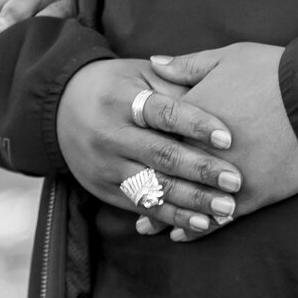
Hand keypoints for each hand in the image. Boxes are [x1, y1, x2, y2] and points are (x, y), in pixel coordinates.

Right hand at [55, 58, 244, 239]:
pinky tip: (200, 223)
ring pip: (152, 187)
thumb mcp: (143, 74)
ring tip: (226, 210)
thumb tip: (222, 93)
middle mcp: (110, 135)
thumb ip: (178, 84)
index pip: (162, 113)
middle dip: (200, 171)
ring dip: (191, 202)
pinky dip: (172, 216)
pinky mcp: (104, 189)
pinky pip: (142, 206)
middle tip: (235, 181)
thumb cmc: (119, 86)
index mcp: (121, 99)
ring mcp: (105, 166)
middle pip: (160, 155)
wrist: (62, 106)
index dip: (195, 125)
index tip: (228, 138)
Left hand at [146, 43, 297, 238]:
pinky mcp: (252, 196)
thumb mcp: (228, 57)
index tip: (125, 157)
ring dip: (165, 216)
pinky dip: (199, 228)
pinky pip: (217, 218)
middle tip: (128, 200)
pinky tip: (184, 234)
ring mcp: (226, 178)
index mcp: (193, 118)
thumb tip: (154, 62)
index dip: (139, 150)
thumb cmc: (273, 73)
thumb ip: (188, 65)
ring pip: (187, 203)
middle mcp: (203, 152)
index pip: (156, 138)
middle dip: (145, 188)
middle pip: (165, 176)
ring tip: (148, 226)